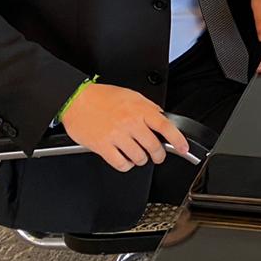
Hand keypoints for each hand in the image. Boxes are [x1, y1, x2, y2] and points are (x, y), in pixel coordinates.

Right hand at [62, 82, 187, 171]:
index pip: (165, 126)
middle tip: (157, 156)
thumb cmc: (102, 96)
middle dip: (158, 155)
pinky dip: (126, 165)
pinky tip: (125, 160)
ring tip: (139, 156)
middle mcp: (130, 123)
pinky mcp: (103, 147)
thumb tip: (161, 118)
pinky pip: (121, 164)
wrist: (76, 100)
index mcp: (140, 109)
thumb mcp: (132, 95)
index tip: (183, 148)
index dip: (178, 139)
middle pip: (154, 146)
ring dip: (141, 160)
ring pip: (139, 157)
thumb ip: (148, 107)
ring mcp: (117, 136)